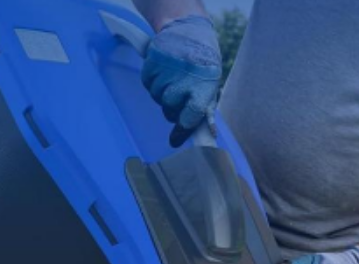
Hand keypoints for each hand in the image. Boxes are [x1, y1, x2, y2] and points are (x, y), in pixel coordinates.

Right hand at [141, 15, 221, 146]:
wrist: (190, 30)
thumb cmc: (203, 65)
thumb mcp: (210, 87)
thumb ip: (203, 111)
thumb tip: (192, 138)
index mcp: (201, 89)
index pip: (188, 119)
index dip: (183, 128)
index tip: (179, 133)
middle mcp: (182, 81)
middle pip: (169, 110)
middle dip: (173, 109)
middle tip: (180, 96)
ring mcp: (165, 72)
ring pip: (157, 98)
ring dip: (163, 95)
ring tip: (173, 80)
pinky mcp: (151, 63)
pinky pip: (148, 84)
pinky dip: (153, 83)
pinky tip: (164, 73)